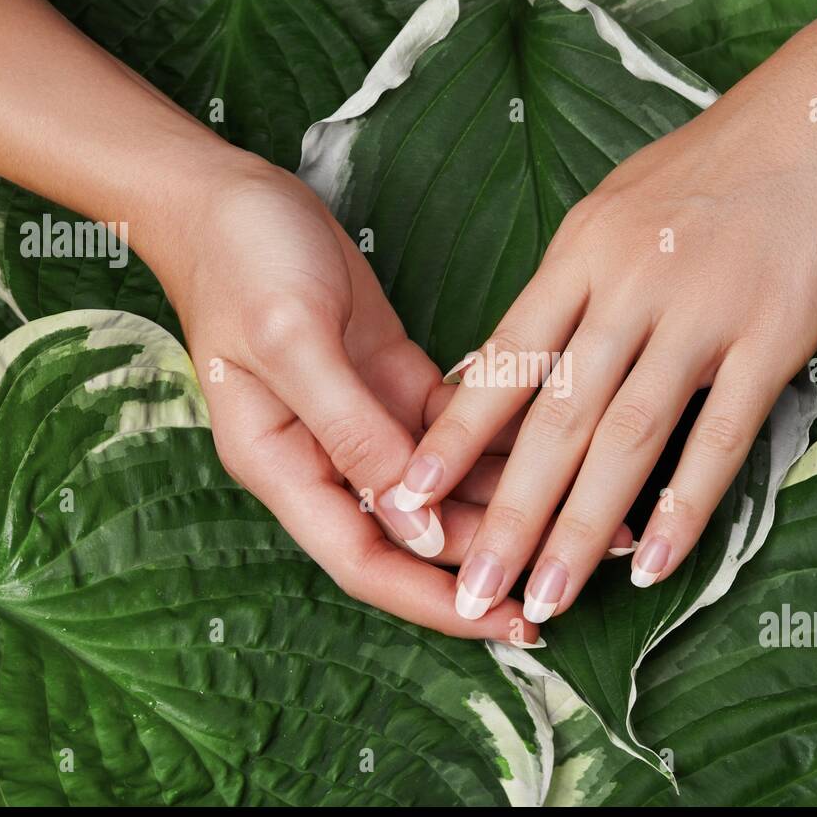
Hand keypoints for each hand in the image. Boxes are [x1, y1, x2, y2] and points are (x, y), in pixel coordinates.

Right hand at [152, 156, 550, 639]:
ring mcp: (363, 421)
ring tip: (587, 516)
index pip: (367, 561)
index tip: (505, 622)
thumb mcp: (292, 339)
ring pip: (444, 486)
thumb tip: (413, 523)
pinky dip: (499, 440)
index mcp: (284, 466)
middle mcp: (327, 458)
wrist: (229, 193)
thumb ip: (350, 432)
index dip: (435, 601)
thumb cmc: (242, 260)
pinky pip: (455, 429)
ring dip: (508, 502)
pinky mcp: (393, 380)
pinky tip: (556, 444)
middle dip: (491, 557)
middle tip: (575, 568)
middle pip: (416, 535)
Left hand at [391, 39, 816, 623]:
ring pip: (626, 439)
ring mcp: (700, 313)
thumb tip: (502, 360)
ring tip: (547, 601)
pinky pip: (720, 436)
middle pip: (554, 418)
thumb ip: (564, 285)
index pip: (501, 360)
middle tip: (472, 592)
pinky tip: (655, 566)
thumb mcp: (615, 205)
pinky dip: (686, 507)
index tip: (407, 497)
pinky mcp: (773, 336)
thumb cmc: (715, 162)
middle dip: (507, 515)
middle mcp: (627, 286)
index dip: (452, 437)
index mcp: (580, 252)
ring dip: (582, 531)